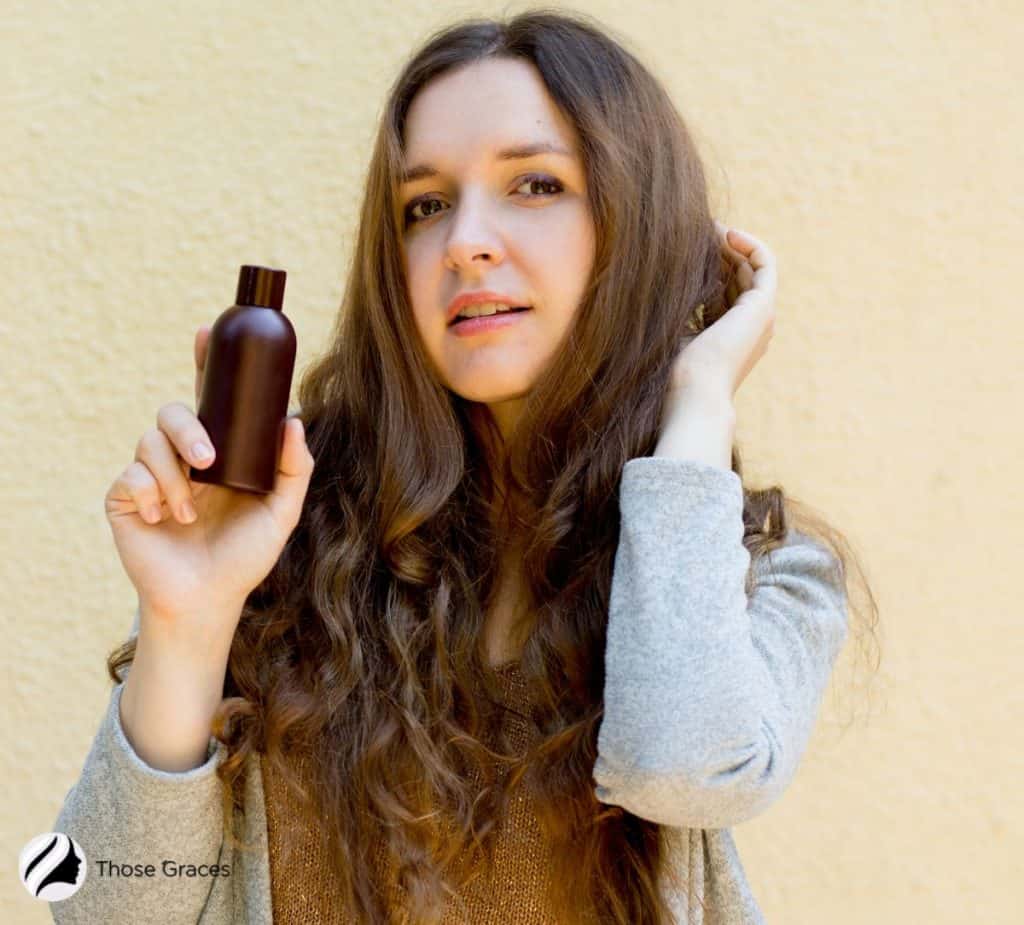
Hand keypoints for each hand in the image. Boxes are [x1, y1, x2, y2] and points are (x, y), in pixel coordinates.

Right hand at [104, 324, 314, 646]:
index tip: (205, 331)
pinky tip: (161, 519)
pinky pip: (129, 476)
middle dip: (187, 428)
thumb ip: (294, 470)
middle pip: (173, 411)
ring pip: (148, 440)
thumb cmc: (244, 557)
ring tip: (187, 511)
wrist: (207, 599)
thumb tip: (294, 420)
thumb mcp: (281, 513)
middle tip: (207, 460)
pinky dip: (149, 494)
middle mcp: (184, 458)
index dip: (204, 363)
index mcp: (219, 453)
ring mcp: (151, 476)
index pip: (209, 400)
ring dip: (172, 476)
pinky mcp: (125, 499)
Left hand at [670, 223, 777, 403]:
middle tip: (694, 230)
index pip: (723, 289)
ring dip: (730, 244)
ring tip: (706, 228)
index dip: (707, 265)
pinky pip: (765, 263)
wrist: (693, 394)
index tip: (682, 248)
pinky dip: (749, 244)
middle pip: (738, 275)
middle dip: (717, 250)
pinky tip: (726, 233)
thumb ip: (678, 308)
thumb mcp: (675, 332)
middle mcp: (750, 325)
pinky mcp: (763, 306)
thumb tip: (658, 280)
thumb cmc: (674, 374)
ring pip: (750, 267)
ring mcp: (760, 316)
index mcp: (729, 335)